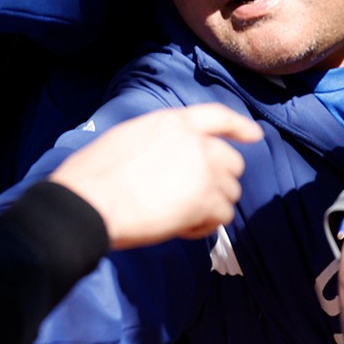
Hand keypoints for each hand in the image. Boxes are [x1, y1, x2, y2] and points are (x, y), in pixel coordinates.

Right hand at [46, 105, 260, 249]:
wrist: (89, 202)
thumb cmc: (93, 176)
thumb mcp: (125, 140)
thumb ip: (158, 143)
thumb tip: (169, 162)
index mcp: (170, 123)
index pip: (216, 116)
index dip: (238, 126)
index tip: (254, 135)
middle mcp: (193, 142)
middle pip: (231, 161)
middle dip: (219, 181)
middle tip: (192, 199)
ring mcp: (203, 170)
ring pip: (230, 192)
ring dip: (211, 207)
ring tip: (179, 216)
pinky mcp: (205, 200)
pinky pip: (222, 216)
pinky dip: (204, 226)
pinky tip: (180, 227)